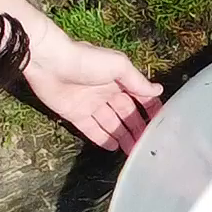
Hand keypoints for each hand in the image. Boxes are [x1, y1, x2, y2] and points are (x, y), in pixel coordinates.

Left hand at [24, 33, 162, 150]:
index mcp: (119, 79)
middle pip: (126, 114)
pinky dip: (103, 138)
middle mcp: (107, 93)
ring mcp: (91, 105)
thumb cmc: (87, 61)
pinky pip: (92, 130)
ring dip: (123, 137)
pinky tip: (114, 148)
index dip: (150, 110)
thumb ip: (137, 82)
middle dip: (137, 128)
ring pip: (111, 124)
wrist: (50, 63)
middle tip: (148, 146)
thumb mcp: (118, 66)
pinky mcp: (75, 115)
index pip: (139, 97)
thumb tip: (158, 90)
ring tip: (134, 151)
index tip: (161, 124)